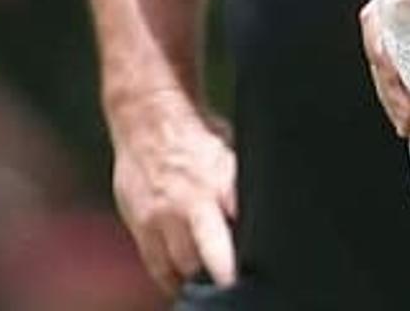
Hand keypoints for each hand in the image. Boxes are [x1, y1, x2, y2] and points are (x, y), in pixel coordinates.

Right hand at [108, 90, 236, 294]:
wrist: (148, 121)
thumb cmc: (199, 136)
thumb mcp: (231, 151)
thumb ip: (241, 185)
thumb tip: (268, 208)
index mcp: (219, 180)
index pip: (238, 223)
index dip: (247, 249)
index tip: (256, 268)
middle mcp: (189, 203)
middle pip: (207, 254)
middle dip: (222, 275)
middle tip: (236, 288)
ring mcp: (161, 217)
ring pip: (182, 266)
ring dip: (198, 280)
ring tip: (215, 289)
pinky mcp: (141, 226)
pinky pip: (158, 265)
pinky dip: (172, 279)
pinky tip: (185, 286)